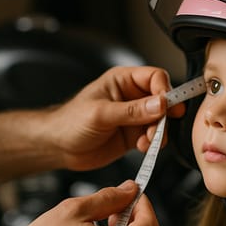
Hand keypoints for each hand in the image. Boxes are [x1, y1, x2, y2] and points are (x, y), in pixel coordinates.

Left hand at [49, 65, 185, 170]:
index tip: (166, 107)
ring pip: (161, 121)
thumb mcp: (101, 114)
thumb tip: (160, 105)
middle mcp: (131, 96)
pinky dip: (152, 143)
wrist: (59, 147)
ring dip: (159, 132)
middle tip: (158, 128)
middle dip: (164, 116)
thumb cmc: (70, 122)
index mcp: (123, 80)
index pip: (155, 78)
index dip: (164, 91)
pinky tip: (142, 147)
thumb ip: (132, 110)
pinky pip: (153, 137)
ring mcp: (134, 116)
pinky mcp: (134, 134)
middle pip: (163, 100)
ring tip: (147, 141)